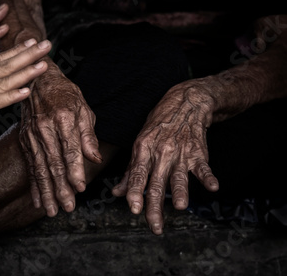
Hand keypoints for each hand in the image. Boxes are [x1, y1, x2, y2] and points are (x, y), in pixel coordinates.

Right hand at [20, 70, 101, 216]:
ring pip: (40, 168)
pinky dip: (34, 184)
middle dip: (60, 188)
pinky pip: (30, 166)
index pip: (70, 149)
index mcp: (63, 119)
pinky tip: (37, 200)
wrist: (38, 81)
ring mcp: (32, 135)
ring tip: (52, 210)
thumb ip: (88, 135)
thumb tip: (94, 158)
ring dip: (46, 191)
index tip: (80, 188)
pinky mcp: (24, 140)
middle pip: (53, 163)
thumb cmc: (64, 94)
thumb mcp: (83, 109)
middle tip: (67, 207)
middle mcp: (45, 129)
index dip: (75, 170)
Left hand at [112, 80, 219, 233]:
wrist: (185, 104)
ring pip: (178, 176)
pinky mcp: (197, 152)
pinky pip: (203, 166)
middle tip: (154, 225)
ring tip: (180, 206)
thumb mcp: (140, 143)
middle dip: (154, 206)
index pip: (137, 175)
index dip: (135, 192)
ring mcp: (180, 152)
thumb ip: (130, 171)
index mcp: (143, 150)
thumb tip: (117, 193)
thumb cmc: (159, 127)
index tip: (133, 209)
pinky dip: (208, 176)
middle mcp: (160, 152)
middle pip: (156, 183)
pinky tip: (212, 187)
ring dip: (180, 191)